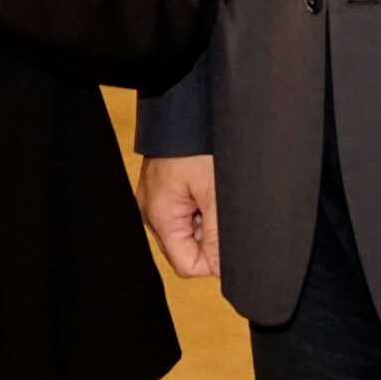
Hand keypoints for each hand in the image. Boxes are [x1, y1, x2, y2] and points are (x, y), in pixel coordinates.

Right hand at [138, 154, 220, 278]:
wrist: (184, 109)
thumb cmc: (196, 144)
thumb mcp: (215, 194)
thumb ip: (216, 237)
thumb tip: (222, 270)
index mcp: (160, 216)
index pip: (186, 265)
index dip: (212, 261)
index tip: (229, 240)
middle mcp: (151, 212)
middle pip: (185, 249)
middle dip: (208, 237)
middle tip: (221, 209)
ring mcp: (154, 200)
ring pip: (186, 230)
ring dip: (205, 220)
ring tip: (213, 193)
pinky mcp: (160, 189)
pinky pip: (182, 212)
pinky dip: (198, 206)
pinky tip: (206, 186)